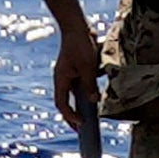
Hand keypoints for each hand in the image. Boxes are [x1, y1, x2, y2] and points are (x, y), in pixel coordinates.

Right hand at [48, 13, 110, 130]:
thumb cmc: (80, 45)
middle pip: (66, 103)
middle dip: (73, 117)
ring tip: (89, 119)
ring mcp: (69, 75)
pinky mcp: (76, 70)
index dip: (70, 116)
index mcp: (61, 80)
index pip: (62, 104)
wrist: (77, 26)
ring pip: (74, 95)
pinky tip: (97, 97)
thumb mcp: (87, 66)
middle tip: (82, 131)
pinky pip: (81, 85)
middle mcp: (63, 79)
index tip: (81, 125)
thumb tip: (94, 101)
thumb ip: (90, 84)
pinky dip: (87, 92)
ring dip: (81, 106)